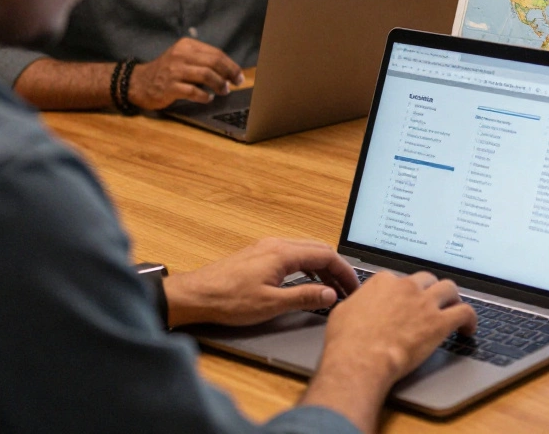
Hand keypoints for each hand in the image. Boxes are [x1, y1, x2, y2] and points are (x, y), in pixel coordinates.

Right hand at [129, 37, 243, 109]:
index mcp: (186, 45)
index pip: (216, 53)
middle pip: (213, 62)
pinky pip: (193, 91)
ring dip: (219, 85)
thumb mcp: (182, 58)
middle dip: (229, 74)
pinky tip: (208, 98)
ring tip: (224, 91)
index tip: (239, 75)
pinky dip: (204, 96)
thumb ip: (202, 60)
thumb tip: (229, 71)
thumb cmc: (166, 71)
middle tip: (236, 83)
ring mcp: (174, 71)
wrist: (139, 82)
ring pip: (206, 75)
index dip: (231, 65)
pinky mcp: (169, 87)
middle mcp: (180, 55)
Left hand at [162, 238, 359, 327]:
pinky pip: (292, 254)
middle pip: (318, 249)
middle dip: (337, 268)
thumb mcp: (271, 304)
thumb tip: (330, 293)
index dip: (345, 271)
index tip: (354, 287)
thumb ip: (304, 297)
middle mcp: (276, 244)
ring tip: (332, 287)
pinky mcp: (258, 255)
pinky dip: (307, 266)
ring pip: (305, 251)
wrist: (194, 296)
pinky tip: (307, 281)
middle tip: (347, 288)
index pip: (326, 255)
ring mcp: (266, 248)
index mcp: (283, 253)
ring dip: (322, 267)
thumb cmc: (227, 300)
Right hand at [322, 271, 477, 380]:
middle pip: (427, 280)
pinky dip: (470, 318)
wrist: (360, 359)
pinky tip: (468, 328)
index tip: (406, 301)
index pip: (400, 279)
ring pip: (449, 288)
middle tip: (431, 303)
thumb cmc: (346, 342)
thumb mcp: (343, 312)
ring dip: (452, 298)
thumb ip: (357, 302)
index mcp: (383, 282)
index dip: (405, 291)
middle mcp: (407, 286)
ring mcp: (425, 303)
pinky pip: (465, 312)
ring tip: (453, 309)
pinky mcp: (440, 322)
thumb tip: (359, 304)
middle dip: (430, 290)